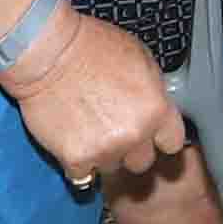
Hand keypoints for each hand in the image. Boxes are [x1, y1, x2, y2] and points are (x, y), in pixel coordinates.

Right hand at [6, 8, 189, 188]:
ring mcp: (106, 150)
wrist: (49, 52)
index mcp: (156, 109)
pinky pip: (82, 175)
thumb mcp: (140, 58)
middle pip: (142, 162)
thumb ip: (153, 92)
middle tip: (114, 129)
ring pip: (112, 168)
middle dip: (131, 149)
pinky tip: (71, 140)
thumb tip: (156, 108)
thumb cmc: (92, 47)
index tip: (151, 136)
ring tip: (88, 128)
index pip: (173, 142)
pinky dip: (77, 163)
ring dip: (103, 155)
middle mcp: (135, 134)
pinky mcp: (76, 160)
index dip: (160, 138)